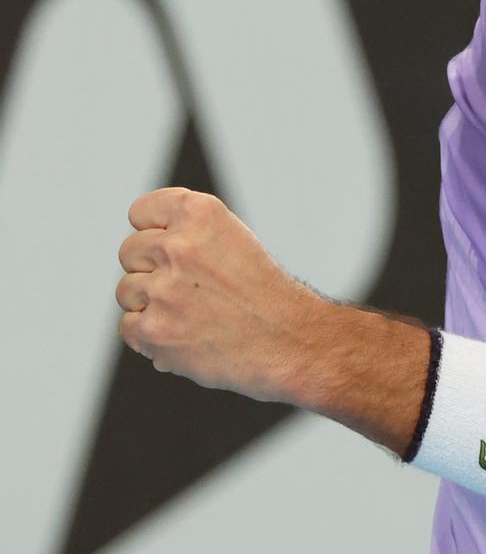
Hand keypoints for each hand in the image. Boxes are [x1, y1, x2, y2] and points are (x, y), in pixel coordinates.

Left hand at [116, 187, 321, 403]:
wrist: (291, 342)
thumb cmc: (264, 294)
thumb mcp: (234, 240)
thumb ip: (186, 235)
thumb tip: (140, 251)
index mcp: (200, 213)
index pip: (140, 212)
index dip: (155, 232)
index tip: (174, 249)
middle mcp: (179, 245)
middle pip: (130, 251)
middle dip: (152, 270)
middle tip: (191, 288)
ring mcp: (163, 289)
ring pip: (127, 291)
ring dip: (151, 304)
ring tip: (192, 314)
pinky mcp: (154, 329)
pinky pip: (129, 327)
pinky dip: (151, 337)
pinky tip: (185, 336)